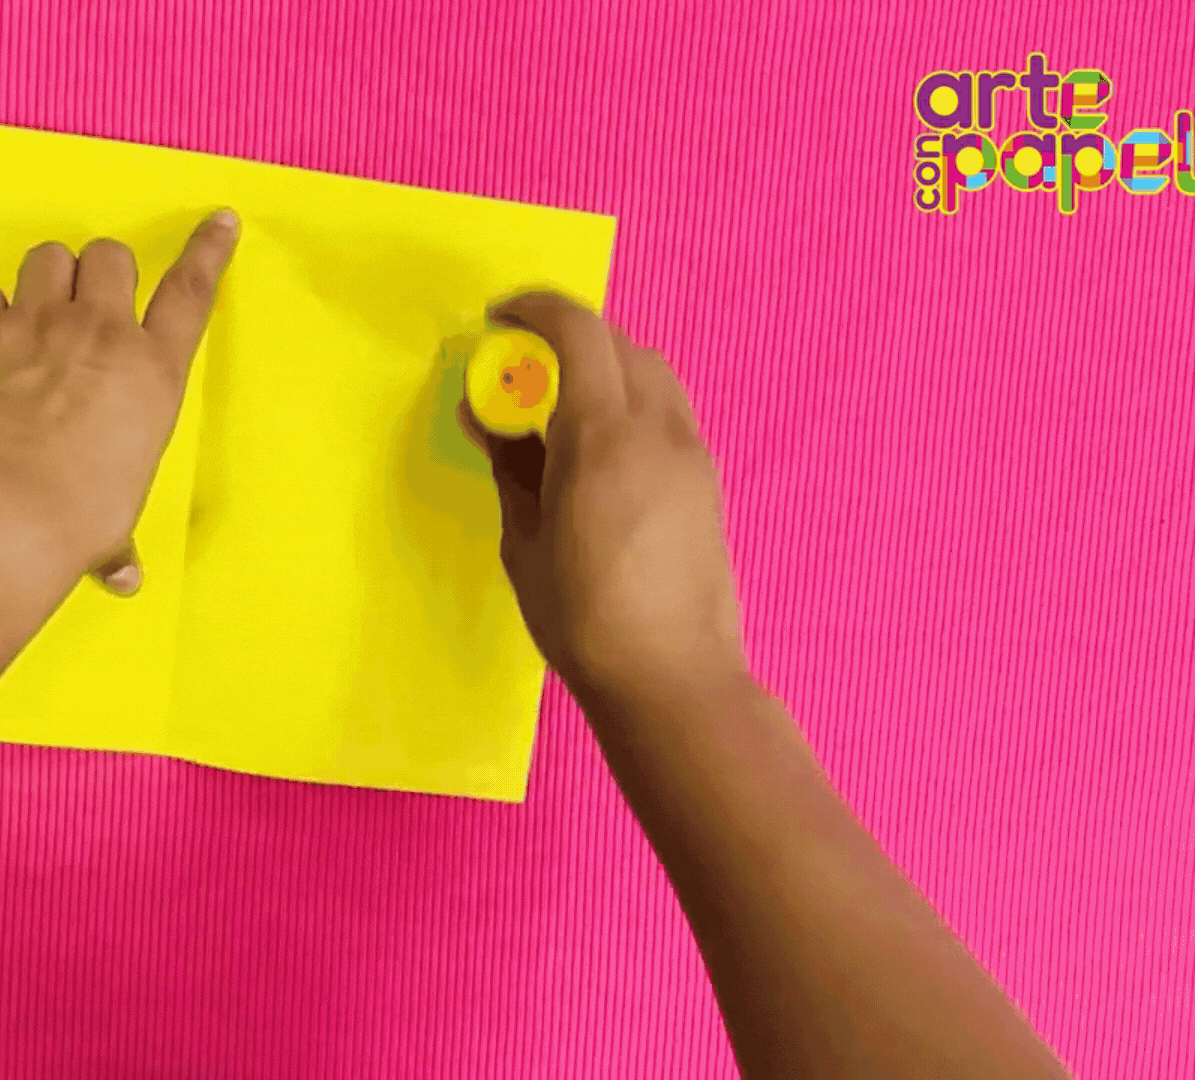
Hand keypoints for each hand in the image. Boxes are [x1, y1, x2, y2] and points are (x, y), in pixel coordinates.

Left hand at [0, 210, 239, 595]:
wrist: (0, 513)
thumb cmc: (75, 522)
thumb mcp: (113, 526)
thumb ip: (117, 540)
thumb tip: (121, 577)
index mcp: (152, 373)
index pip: (192, 291)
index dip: (207, 251)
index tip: (217, 222)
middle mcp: (99, 333)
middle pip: (111, 256)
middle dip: (102, 273)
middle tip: (89, 309)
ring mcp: (34, 325)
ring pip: (47, 256)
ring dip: (45, 278)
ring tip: (36, 315)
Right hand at [458, 290, 750, 711]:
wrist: (673, 679)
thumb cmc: (582, 621)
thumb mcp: (526, 542)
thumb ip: (510, 465)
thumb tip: (487, 412)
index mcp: (603, 437)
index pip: (578, 331)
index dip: (535, 308)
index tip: (497, 319)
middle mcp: (657, 429)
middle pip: (618, 342)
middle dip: (566, 336)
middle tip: (521, 367)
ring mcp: (691, 453)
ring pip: (651, 372)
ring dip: (604, 366)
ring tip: (560, 406)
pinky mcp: (707, 481)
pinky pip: (666, 411)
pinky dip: (629, 402)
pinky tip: (598, 450)